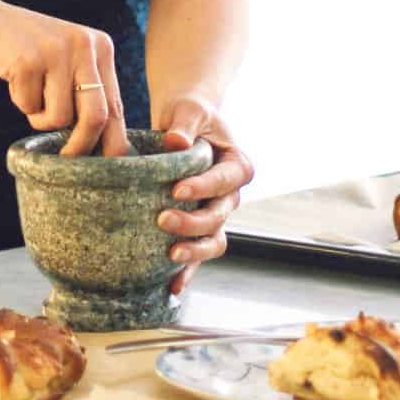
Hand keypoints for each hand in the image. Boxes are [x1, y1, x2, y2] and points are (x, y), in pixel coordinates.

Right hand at [0, 0, 129, 156]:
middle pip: (96, 116)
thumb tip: (111, 147)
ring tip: (32, 92)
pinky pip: (29, 107)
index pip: (115, 105)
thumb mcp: (68, 63)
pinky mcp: (28, 60)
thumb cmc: (30, 52)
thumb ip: (88, 94)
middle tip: (66, 160)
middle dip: (81, 146)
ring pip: (59, 117)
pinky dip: (21, 102)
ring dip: (41, 118)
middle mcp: (85, 45)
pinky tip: (15, 78)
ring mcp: (56, 51)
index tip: (107, 168)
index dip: (113, 142)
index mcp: (101, 47)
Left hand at [153, 96, 253, 294]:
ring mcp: (216, 214)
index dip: (203, 188)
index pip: (224, 181)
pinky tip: (171, 288)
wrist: (184, 123)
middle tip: (162, 218)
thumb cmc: (190, 114)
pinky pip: (198, 254)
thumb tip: (176, 141)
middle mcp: (231, 194)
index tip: (177, 189)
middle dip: (193, 222)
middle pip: (219, 216)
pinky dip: (187, 272)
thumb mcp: (189, 111)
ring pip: (214, 241)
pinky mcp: (198, 228)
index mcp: (237, 165)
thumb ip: (185, 125)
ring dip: (194, 252)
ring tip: (169, 255)